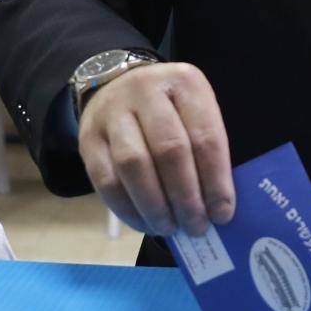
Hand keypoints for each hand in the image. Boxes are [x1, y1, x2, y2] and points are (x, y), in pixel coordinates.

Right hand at [79, 61, 235, 237]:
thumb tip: (216, 208)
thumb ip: (207, 152)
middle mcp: (146, 90)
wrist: (116, 88)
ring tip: (170, 228)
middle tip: (197, 227)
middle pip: (169, 151)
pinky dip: (128, 209)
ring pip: (134, 166)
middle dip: (186, 198)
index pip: (205, 136)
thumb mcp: (195, 113)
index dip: (216, 181)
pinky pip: (106, 180)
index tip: (222, 213)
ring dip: (155, 206)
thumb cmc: (169, 111)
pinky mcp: (88, 138)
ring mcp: (112, 113)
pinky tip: (145, 223)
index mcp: (185, 83)